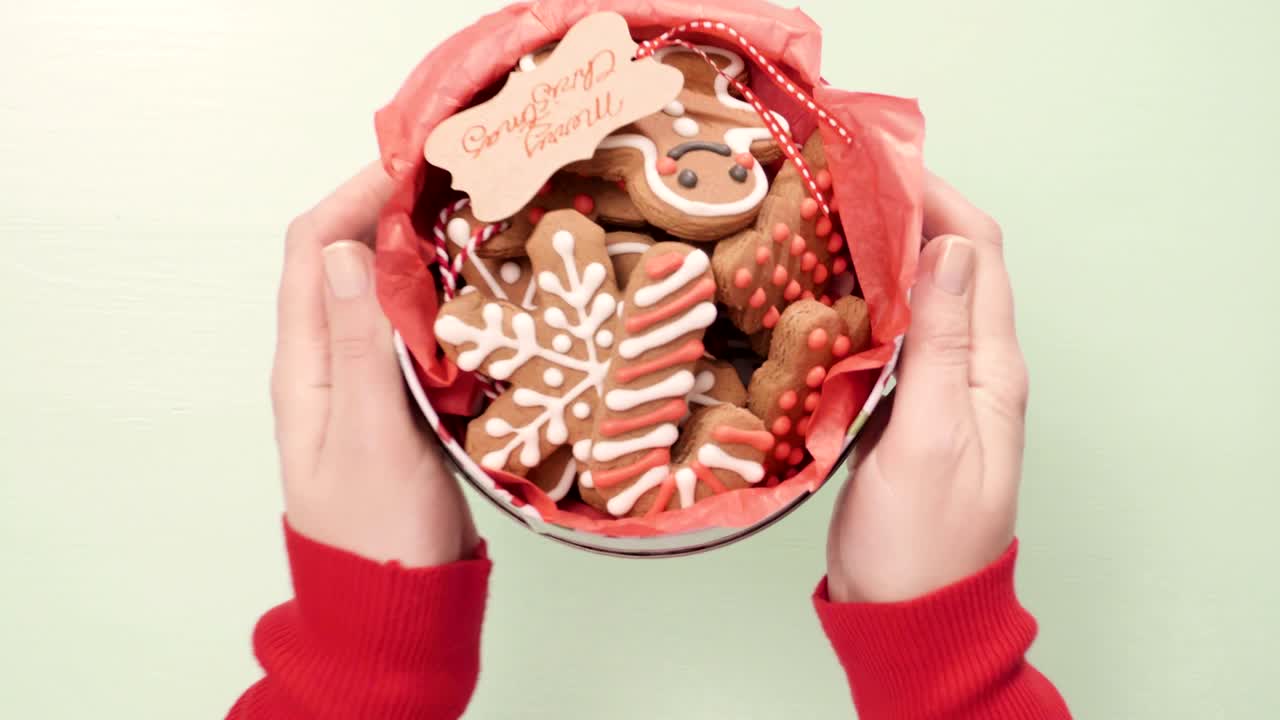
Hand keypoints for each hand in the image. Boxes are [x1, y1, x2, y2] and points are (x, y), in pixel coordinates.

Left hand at [271, 162, 477, 566]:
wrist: (400, 607)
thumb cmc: (378, 535)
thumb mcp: (370, 437)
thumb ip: (358, 347)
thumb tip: (341, 252)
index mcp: (305, 367)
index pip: (310, 252)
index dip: (351, 197)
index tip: (410, 165)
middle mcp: (330, 364)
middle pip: (348, 262)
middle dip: (392, 213)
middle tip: (458, 184)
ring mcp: (369, 384)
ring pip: (388, 295)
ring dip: (423, 254)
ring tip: (479, 223)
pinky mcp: (405, 405)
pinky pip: (418, 334)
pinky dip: (446, 301)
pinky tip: (488, 294)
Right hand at [826, 173, 1028, 602]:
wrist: (905, 613)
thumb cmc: (920, 541)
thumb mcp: (928, 437)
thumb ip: (939, 345)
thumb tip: (946, 250)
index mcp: (989, 369)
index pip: (978, 256)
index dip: (938, 200)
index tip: (881, 164)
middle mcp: (969, 369)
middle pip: (948, 267)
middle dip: (905, 215)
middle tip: (840, 183)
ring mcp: (934, 389)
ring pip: (916, 298)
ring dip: (881, 255)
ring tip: (824, 221)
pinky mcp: (899, 409)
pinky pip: (889, 337)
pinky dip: (862, 303)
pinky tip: (822, 294)